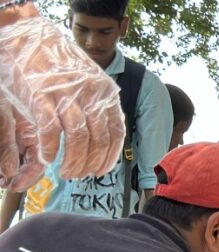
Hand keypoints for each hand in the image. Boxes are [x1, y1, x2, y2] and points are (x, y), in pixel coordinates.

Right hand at [0, 14, 124, 184]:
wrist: (29, 36)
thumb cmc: (58, 62)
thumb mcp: (89, 80)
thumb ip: (98, 104)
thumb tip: (104, 135)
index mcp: (106, 93)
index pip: (116, 133)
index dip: (109, 156)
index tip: (101, 171)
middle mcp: (91, 95)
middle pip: (98, 141)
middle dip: (90, 164)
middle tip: (80, 175)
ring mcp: (67, 95)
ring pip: (78, 140)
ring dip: (73, 162)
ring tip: (66, 172)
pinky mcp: (41, 96)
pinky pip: (51, 131)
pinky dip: (50, 149)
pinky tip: (47, 158)